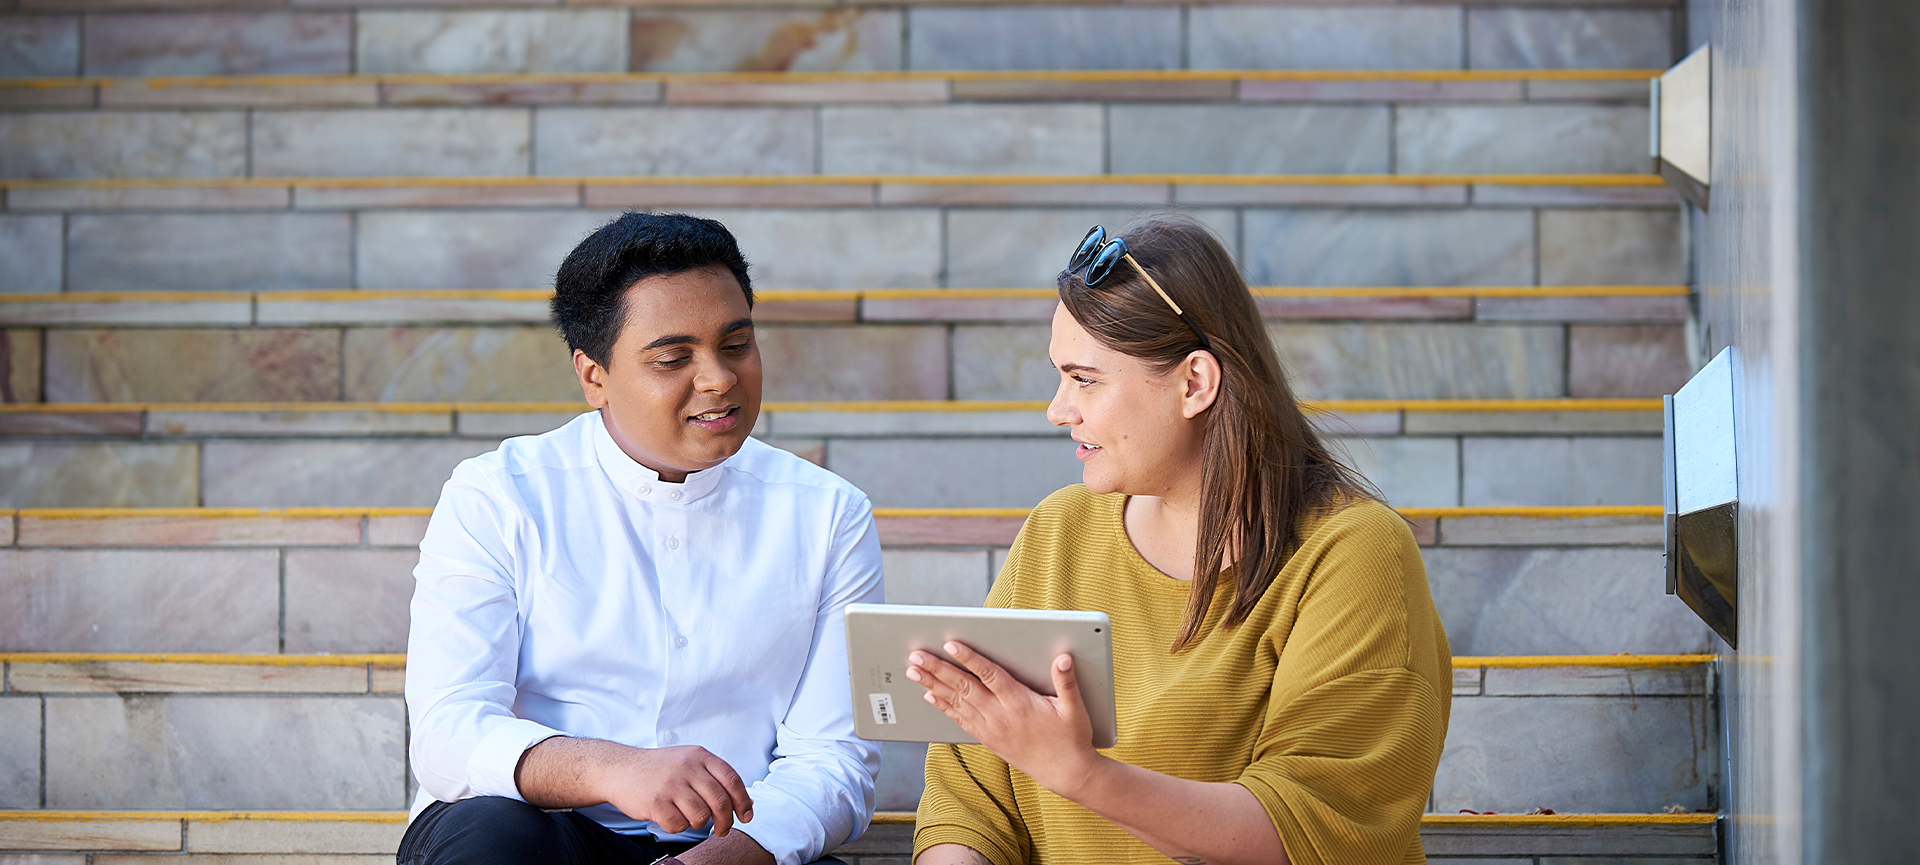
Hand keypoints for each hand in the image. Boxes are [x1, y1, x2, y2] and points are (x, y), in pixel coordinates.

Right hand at [592, 745, 754, 835]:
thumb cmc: (657, 768)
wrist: (619, 768)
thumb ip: (713, 776)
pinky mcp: (655, 802)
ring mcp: (670, 784)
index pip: (732, 779)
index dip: (743, 801)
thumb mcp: (688, 761)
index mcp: (698, 755)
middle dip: (726, 821)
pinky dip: (678, 827)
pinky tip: (671, 818)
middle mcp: (686, 767)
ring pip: (701, 816)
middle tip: (722, 830)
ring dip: (699, 824)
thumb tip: (744, 801)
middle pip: (720, 801)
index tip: (746, 815)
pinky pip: (678, 825)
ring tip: (689, 818)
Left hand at [906, 641, 1101, 796]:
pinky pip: (960, 720)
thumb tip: (1063, 659)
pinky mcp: (989, 738)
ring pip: (956, 702)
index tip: (951, 645)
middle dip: (938, 669)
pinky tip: (930, 696)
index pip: (989, 675)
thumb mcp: (1074, 710)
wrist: (1065, 773)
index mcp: (1020, 703)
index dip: (969, 658)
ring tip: (914, 671)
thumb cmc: (1071, 739)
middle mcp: (1001, 716)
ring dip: (933, 685)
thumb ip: (1067, 682)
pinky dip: (943, 706)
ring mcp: (992, 728)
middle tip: (917, 655)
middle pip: (963, 687)